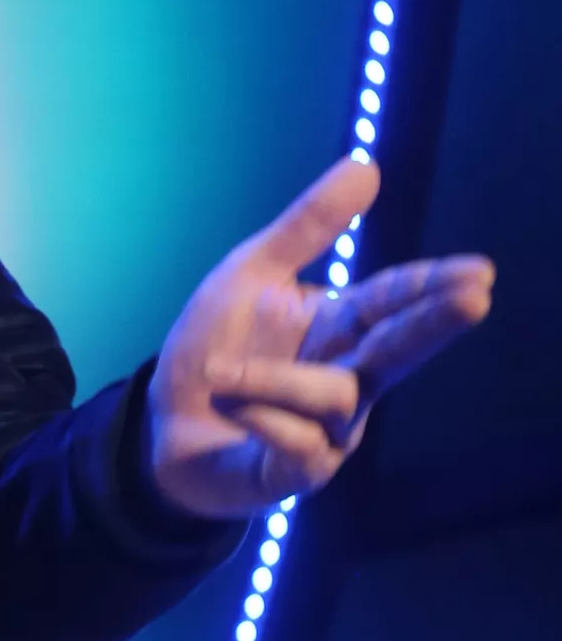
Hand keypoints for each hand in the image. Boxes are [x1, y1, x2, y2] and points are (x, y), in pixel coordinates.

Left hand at [145, 157, 494, 519]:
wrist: (160, 425)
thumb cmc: (214, 349)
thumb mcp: (250, 275)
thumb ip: (306, 227)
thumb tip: (367, 165)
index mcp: (339, 328)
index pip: (393, 301)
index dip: (431, 286)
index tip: (479, 272)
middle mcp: (347, 379)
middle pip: (400, 350)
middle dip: (434, 323)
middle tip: (476, 298)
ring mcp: (328, 432)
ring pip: (335, 396)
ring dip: (272, 379)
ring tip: (220, 374)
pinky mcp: (298, 475)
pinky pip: (299, 443)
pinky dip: (262, 417)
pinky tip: (232, 406)